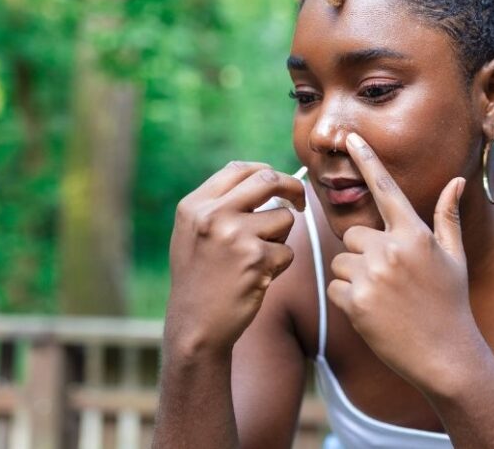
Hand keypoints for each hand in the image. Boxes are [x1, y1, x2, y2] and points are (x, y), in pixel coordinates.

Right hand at [164, 161, 305, 359]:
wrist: (195, 325)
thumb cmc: (200, 278)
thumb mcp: (193, 233)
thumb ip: (220, 204)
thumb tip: (265, 177)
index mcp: (195, 205)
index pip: (239, 169)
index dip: (265, 171)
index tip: (278, 183)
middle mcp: (213, 215)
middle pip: (268, 180)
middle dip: (292, 188)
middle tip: (300, 202)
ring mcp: (235, 236)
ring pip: (284, 219)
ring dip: (281, 239)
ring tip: (257, 260)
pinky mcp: (256, 259)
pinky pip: (287, 252)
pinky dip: (279, 265)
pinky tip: (258, 279)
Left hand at [327, 133, 481, 392]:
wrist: (446, 355)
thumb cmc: (450, 302)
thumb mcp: (455, 257)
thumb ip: (446, 217)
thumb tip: (456, 181)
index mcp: (414, 234)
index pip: (386, 189)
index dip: (367, 160)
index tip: (350, 137)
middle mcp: (391, 250)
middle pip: (353, 233)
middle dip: (364, 251)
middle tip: (388, 277)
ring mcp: (371, 276)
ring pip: (341, 261)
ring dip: (355, 277)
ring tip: (384, 298)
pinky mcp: (355, 301)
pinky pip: (335, 287)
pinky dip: (348, 299)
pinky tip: (373, 313)